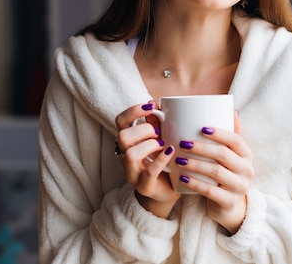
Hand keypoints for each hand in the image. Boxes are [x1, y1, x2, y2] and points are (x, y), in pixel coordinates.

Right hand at [115, 101, 179, 217]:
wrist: (170, 189)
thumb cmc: (165, 160)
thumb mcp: (161, 138)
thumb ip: (156, 123)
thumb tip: (153, 103)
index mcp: (128, 142)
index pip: (120, 121)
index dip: (133, 111)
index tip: (151, 107)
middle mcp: (125, 157)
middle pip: (122, 136)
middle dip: (143, 130)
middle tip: (159, 134)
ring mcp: (133, 173)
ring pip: (130, 154)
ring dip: (149, 145)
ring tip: (163, 145)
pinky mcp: (144, 187)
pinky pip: (149, 172)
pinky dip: (161, 159)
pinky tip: (171, 152)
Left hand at [175, 111, 253, 233]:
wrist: (228, 205)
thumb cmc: (226, 173)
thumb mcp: (231, 155)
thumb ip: (230, 134)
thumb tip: (231, 109)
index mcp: (247, 155)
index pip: (235, 140)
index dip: (219, 133)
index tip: (201, 128)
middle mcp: (247, 170)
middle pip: (223, 155)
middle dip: (201, 148)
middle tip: (183, 143)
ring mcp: (239, 187)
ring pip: (216, 172)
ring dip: (195, 164)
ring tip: (178, 159)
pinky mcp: (229, 202)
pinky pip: (211, 191)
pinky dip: (195, 183)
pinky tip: (182, 178)